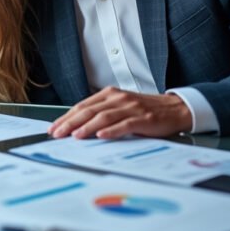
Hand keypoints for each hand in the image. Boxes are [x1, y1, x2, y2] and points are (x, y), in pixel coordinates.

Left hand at [49, 87, 192, 138]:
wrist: (175, 109)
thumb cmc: (144, 110)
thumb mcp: (120, 107)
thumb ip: (102, 113)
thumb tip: (77, 127)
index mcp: (109, 94)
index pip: (82, 106)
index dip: (66, 117)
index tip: (54, 128)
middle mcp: (118, 98)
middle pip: (89, 110)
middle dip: (70, 123)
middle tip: (57, 134)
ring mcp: (130, 107)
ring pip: (103, 116)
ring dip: (86, 126)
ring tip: (74, 136)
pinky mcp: (143, 118)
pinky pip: (124, 124)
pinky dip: (111, 130)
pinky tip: (101, 136)